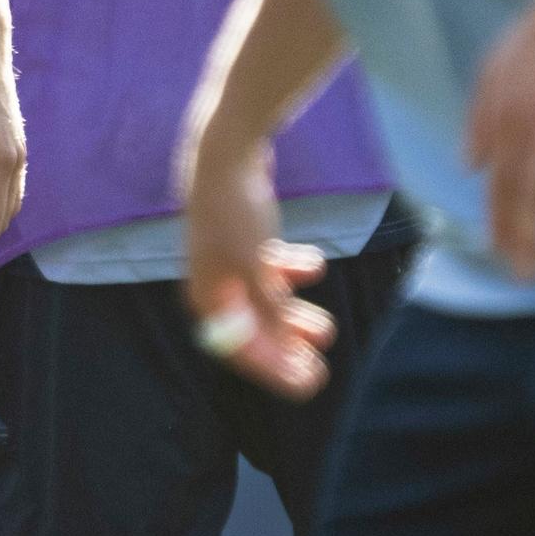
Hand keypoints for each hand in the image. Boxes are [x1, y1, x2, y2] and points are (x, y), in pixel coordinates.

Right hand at [183, 142, 335, 399]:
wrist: (227, 153)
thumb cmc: (236, 214)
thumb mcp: (258, 268)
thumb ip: (271, 311)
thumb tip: (284, 350)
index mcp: (207, 297)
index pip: (239, 349)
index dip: (275, 370)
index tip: (309, 382)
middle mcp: (215, 284)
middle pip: (254, 330)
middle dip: (289, 348)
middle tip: (321, 362)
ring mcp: (230, 261)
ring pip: (267, 302)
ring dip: (296, 316)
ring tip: (327, 328)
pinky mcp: (246, 239)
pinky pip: (271, 270)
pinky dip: (293, 273)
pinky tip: (314, 266)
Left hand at [464, 0, 534, 280]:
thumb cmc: (532, 39)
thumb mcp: (490, 72)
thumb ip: (478, 121)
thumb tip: (469, 168)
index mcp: (507, 116)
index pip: (499, 181)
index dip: (499, 220)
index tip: (500, 253)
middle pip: (534, 194)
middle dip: (529, 241)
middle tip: (529, 276)